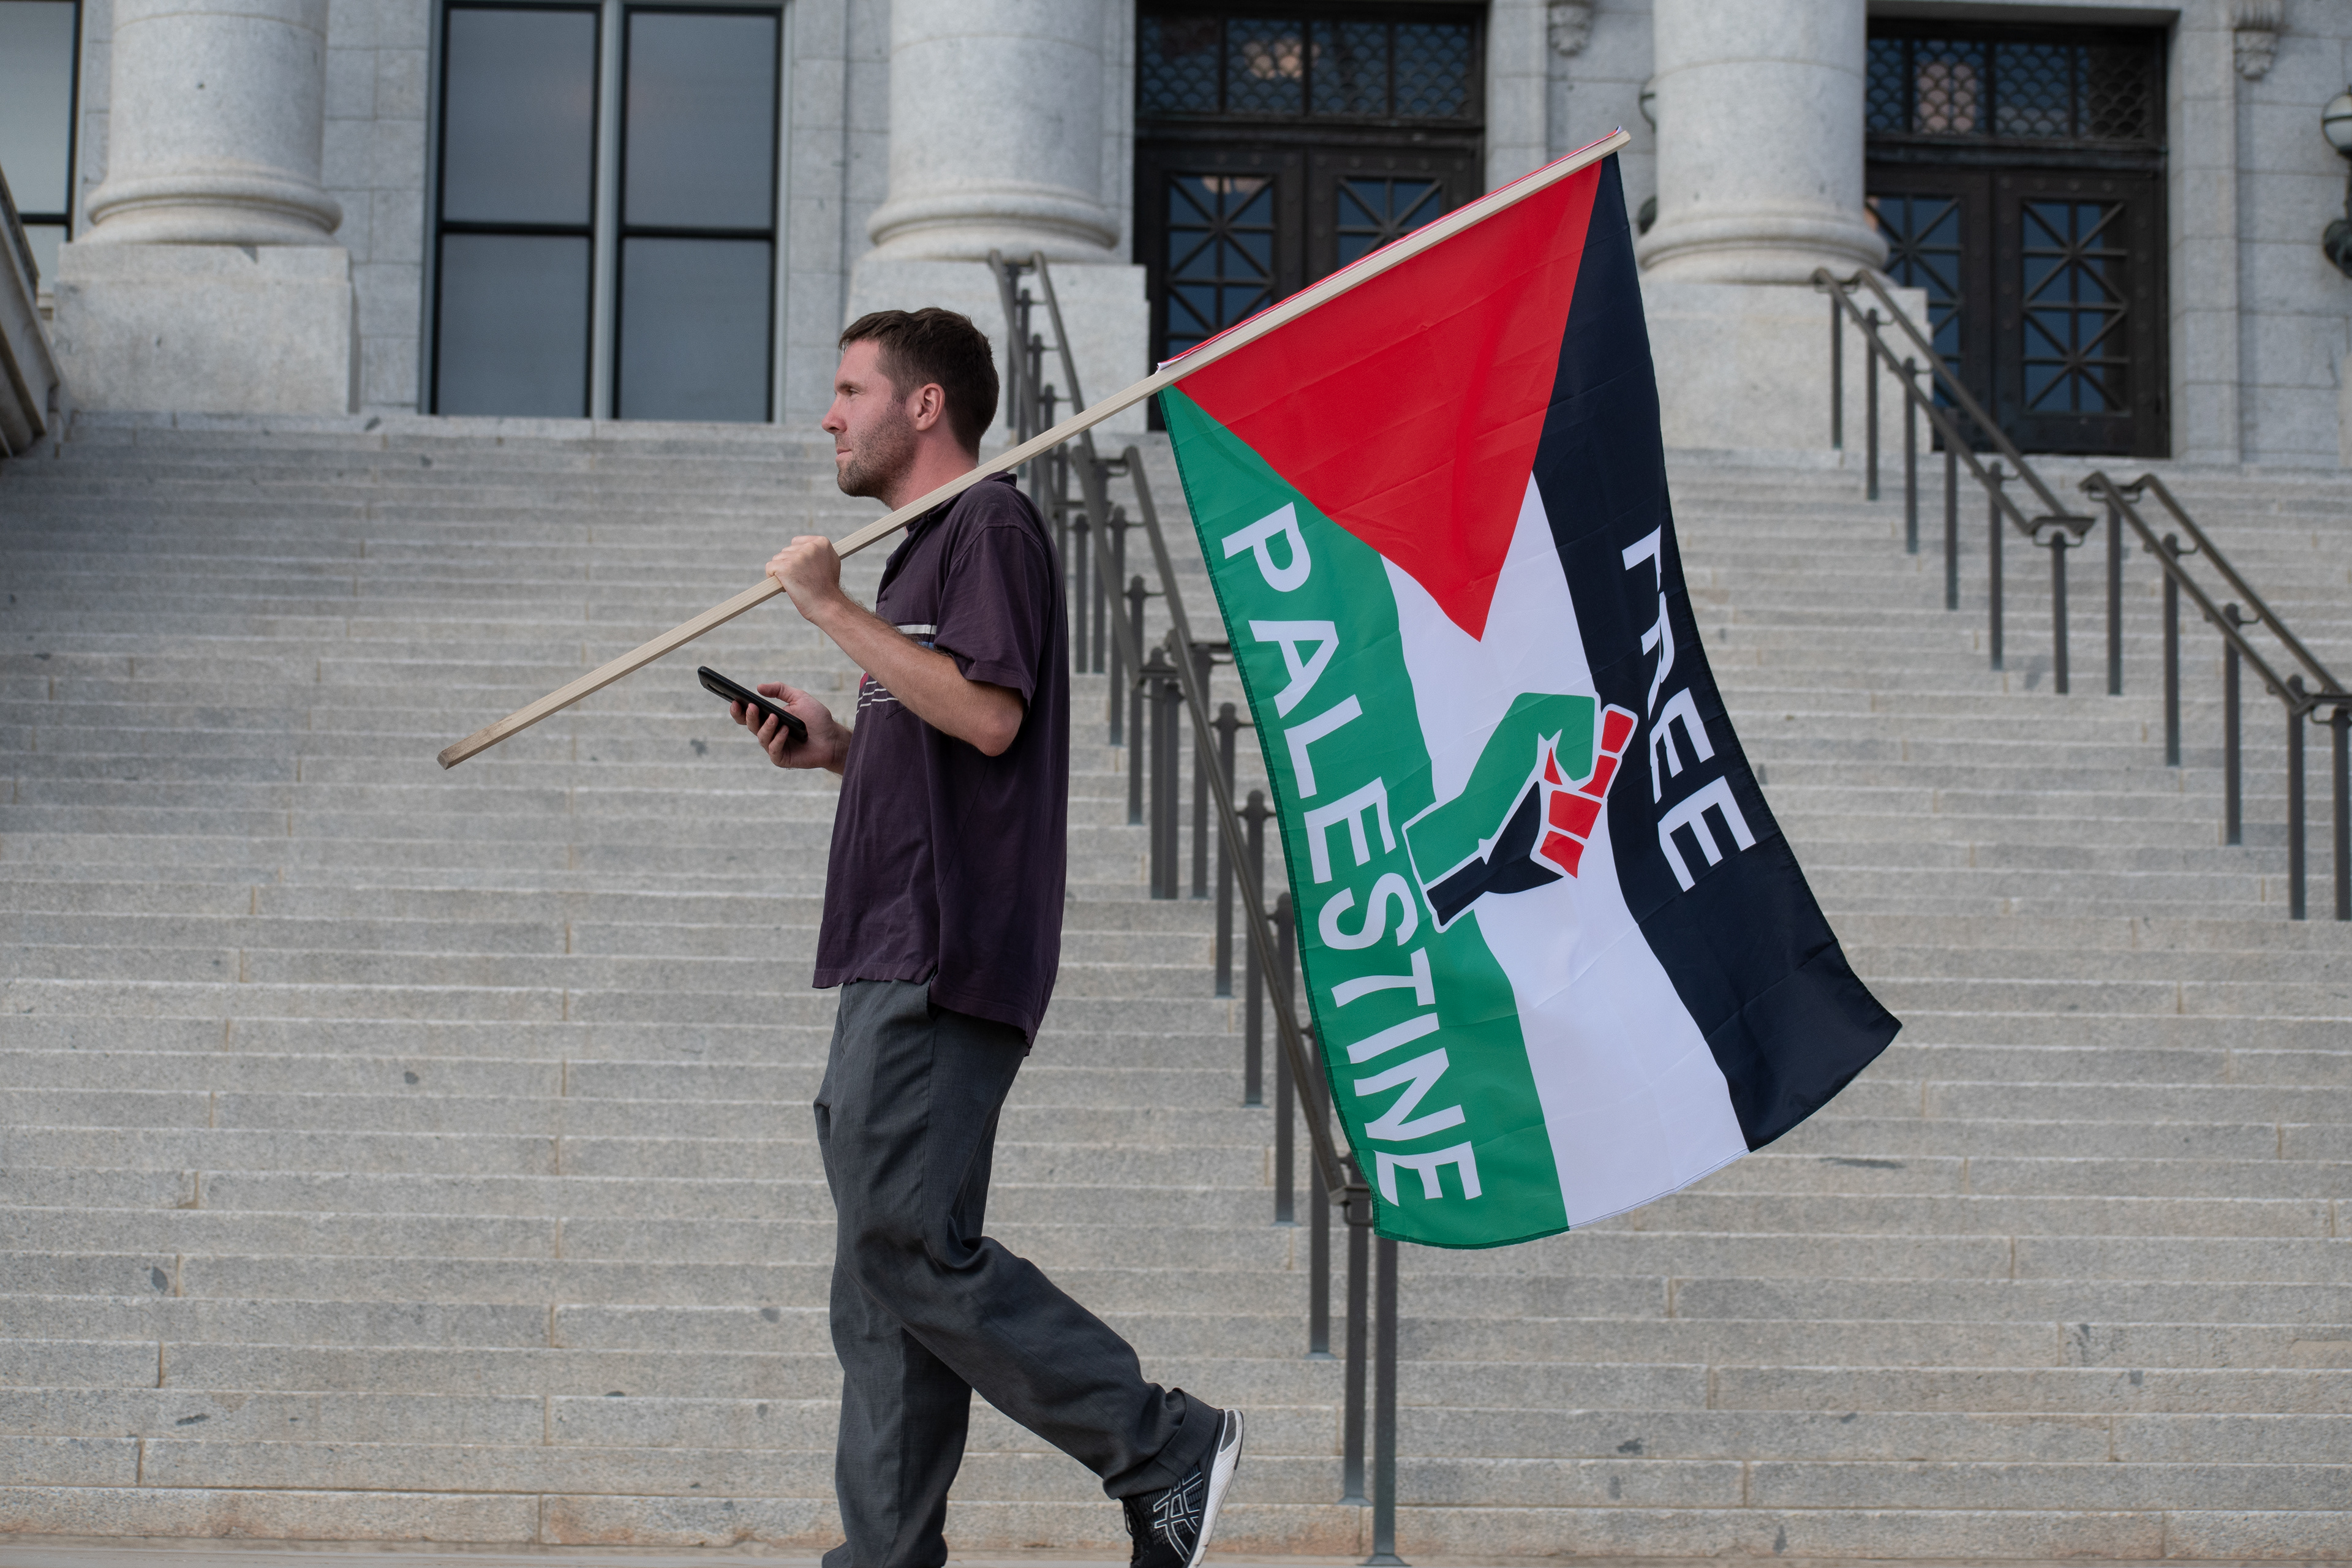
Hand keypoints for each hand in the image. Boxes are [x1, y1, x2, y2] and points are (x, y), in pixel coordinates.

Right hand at [730, 682, 850, 772]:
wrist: (833, 738)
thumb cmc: (816, 719)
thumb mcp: (799, 698)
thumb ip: (780, 690)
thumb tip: (759, 687)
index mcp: (769, 719)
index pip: (748, 716)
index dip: (739, 710)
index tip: (735, 701)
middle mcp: (768, 733)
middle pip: (750, 725)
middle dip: (749, 716)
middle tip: (753, 707)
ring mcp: (774, 747)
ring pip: (761, 737)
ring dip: (767, 726)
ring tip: (776, 717)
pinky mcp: (781, 758)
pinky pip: (773, 750)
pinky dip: (778, 740)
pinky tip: (785, 731)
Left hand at [767, 536, 846, 623]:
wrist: (827, 605)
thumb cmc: (828, 589)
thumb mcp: (831, 563)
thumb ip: (818, 552)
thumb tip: (806, 547)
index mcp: (822, 543)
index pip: (797, 542)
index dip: (797, 557)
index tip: (804, 569)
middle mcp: (810, 547)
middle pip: (786, 551)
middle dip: (789, 565)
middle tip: (801, 580)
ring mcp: (798, 557)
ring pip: (777, 559)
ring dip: (782, 572)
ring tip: (795, 584)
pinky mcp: (785, 567)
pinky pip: (770, 567)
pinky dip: (772, 577)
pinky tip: (784, 585)